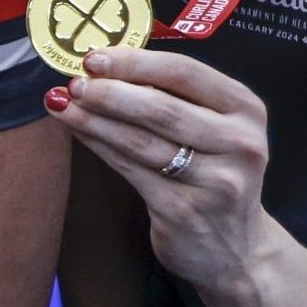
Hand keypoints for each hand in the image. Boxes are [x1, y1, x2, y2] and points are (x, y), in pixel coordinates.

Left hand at [47, 49, 271, 298]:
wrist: (236, 249)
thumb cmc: (212, 174)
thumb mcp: (212, 130)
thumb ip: (172, 97)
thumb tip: (103, 67)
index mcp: (246, 110)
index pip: (185, 73)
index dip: (134, 62)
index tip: (94, 58)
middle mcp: (239, 143)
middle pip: (162, 108)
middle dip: (109, 92)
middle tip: (74, 82)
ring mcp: (215, 181)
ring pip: (141, 140)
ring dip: (94, 118)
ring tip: (61, 102)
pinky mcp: (184, 209)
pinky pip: (130, 169)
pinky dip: (98, 145)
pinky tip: (77, 129)